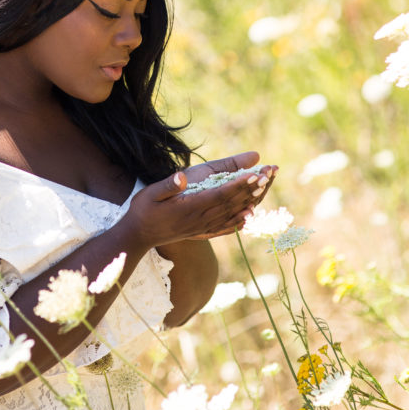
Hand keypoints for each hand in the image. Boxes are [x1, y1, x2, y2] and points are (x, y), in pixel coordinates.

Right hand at [126, 152, 277, 248]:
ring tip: (266, 187)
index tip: (255, 174)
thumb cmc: (143, 210)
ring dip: (250, 200)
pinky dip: (239, 221)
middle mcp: (200, 219)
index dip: (239, 185)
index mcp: (190, 207)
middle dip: (252, 188)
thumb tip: (182, 177)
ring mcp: (202, 228)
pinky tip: (249, 216)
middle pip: (232, 203)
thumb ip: (167, 186)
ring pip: (232, 214)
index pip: (220, 194)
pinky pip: (224, 228)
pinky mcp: (201, 232)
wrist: (138, 236)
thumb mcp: (149, 194)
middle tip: (270, 173)